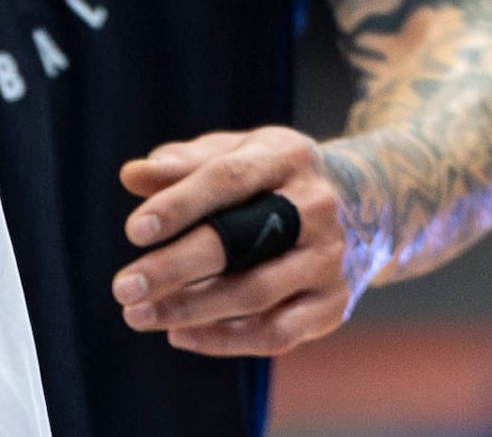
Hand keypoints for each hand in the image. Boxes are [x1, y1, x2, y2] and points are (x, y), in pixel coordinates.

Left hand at [112, 125, 369, 356]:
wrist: (367, 205)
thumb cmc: (274, 176)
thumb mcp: (237, 153)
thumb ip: (184, 163)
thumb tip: (131, 175)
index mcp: (286, 158)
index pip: (227, 180)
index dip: (179, 205)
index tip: (134, 231)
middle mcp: (315, 208)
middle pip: (240, 242)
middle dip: (175, 267)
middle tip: (124, 287)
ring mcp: (329, 259)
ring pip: (255, 293)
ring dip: (190, 309)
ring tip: (137, 314)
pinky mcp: (333, 304)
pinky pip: (276, 332)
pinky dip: (224, 339)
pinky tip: (179, 334)